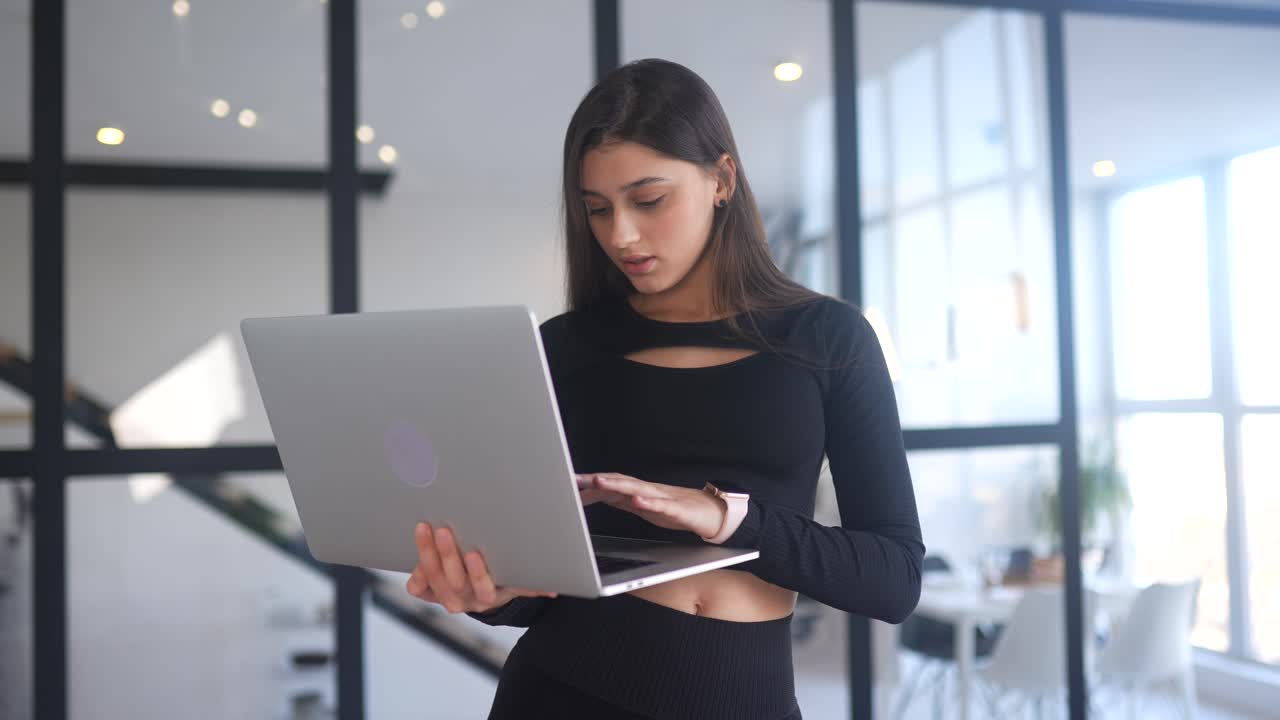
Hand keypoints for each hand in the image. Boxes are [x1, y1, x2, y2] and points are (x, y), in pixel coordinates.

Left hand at [404, 523, 555, 613]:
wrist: (480, 594)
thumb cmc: (501, 576)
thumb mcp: (518, 579)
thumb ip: (534, 582)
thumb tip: (553, 589)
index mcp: (488, 597)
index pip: (483, 589)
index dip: (477, 574)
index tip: (475, 553)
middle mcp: (465, 600)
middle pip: (452, 582)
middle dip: (447, 555)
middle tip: (444, 530)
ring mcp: (444, 597)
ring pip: (433, 580)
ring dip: (427, 554)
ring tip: (425, 528)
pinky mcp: (427, 592)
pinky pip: (417, 586)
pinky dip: (414, 571)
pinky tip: (415, 548)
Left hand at [575, 472, 725, 538]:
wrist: (710, 513)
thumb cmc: (674, 509)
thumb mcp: (641, 506)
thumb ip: (619, 500)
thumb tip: (594, 495)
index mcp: (637, 492)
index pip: (610, 484)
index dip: (588, 483)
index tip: (567, 482)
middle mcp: (647, 491)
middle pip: (619, 482)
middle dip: (596, 480)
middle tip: (574, 479)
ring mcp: (662, 498)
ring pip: (637, 489)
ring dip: (617, 485)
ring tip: (599, 482)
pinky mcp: (677, 510)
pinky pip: (662, 505)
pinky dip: (649, 501)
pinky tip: (637, 500)